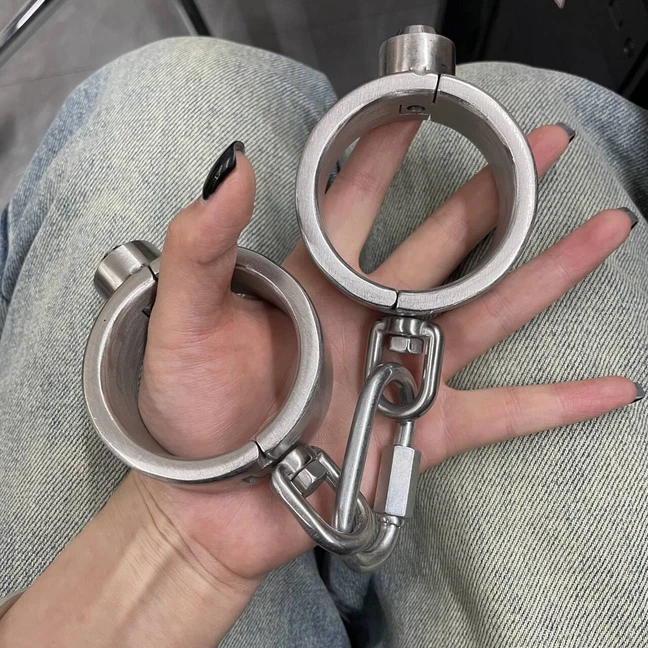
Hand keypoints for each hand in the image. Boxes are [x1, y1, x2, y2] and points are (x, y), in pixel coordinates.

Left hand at [137, 123, 637, 592]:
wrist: (210, 501)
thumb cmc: (187, 412)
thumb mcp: (182, 322)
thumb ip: (201, 245)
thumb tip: (232, 165)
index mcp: (316, 285)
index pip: (356, 201)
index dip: (385, 152)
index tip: (421, 107)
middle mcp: (369, 319)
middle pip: (448, 244)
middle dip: (496, 193)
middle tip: (544, 149)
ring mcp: (403, 374)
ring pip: (489, 313)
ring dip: (547, 275)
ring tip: (603, 231)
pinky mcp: (421, 433)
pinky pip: (503, 414)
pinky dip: (556, 404)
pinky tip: (609, 389)